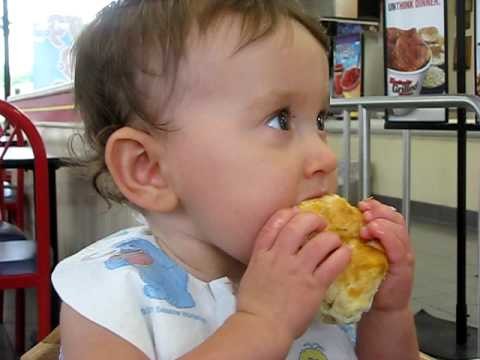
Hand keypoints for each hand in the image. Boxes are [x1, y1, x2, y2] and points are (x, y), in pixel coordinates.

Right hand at [236, 208, 351, 340]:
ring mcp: (297, 269)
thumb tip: (273, 254)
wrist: (261, 326)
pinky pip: (334, 262)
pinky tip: (345, 254)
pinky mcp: (314, 284)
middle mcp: (280, 256)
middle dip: (313, 219)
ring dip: (331, 237)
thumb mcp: (251, 274)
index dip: (289, 213)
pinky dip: (342, 254)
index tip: (297, 213)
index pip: (275, 222)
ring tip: (335, 241)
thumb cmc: (253, 306)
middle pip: (298, 224)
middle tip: (320, 224)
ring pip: (321, 241)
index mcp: (262, 253)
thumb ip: (263, 260)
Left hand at [358, 198, 414, 311]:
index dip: (376, 206)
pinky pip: (398, 248)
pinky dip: (387, 238)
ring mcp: (403, 255)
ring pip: (398, 230)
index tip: (361, 204)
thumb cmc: (368, 282)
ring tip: (367, 225)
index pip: (388, 214)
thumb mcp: (360, 255)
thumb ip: (356, 239)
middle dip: (379, 212)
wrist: (381, 308)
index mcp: (389, 238)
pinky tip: (375, 233)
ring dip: (381, 223)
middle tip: (364, 212)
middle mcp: (399, 244)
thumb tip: (339, 222)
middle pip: (395, 218)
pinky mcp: (403, 268)